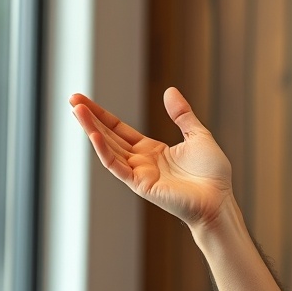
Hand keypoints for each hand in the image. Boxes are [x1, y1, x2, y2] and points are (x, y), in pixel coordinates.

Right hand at [70, 87, 232, 228]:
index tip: (85, 101)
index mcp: (153, 150)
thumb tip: (170, 90)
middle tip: (72, 98)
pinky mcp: (141, 184)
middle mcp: (141, 161)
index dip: (103, 115)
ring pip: (109, 148)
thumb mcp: (198, 135)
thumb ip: (182, 115)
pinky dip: (104, 151)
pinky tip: (93, 135)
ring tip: (77, 110)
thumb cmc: (212, 173)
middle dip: (90, 118)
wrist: (219, 200)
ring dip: (92, 129)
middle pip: (109, 136)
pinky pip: (117, 166)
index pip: (120, 130)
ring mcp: (139, 173)